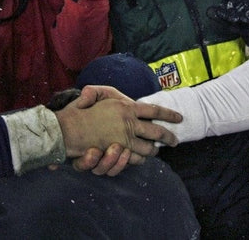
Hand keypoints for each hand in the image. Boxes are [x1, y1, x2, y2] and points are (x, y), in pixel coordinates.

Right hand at [55, 85, 181, 176]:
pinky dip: (140, 159)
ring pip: (148, 149)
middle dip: (169, 137)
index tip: (180, 117)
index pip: (154, 110)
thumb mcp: (93, 93)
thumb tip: (109, 93)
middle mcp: (129, 123)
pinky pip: (135, 159)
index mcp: (127, 107)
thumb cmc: (80, 111)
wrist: (68, 130)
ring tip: (157, 150)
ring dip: (153, 150)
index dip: (168, 114)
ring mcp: (125, 140)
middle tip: (175, 140)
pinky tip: (141, 157)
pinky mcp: (118, 153)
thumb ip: (102, 90)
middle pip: (157, 132)